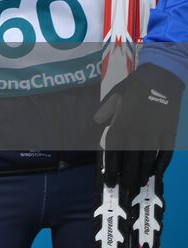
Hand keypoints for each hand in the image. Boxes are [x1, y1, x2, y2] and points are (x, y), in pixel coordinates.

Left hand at [94, 62, 182, 186]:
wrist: (161, 78)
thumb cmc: (134, 86)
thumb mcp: (113, 96)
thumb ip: (104, 113)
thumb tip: (97, 126)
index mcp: (121, 122)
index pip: (114, 150)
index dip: (111, 166)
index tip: (108, 180)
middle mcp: (137, 130)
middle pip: (130, 159)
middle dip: (125, 176)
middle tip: (122, 190)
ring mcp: (155, 133)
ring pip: (148, 158)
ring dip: (142, 174)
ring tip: (137, 186)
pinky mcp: (169, 133)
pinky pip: (165, 152)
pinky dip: (161, 164)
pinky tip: (156, 173)